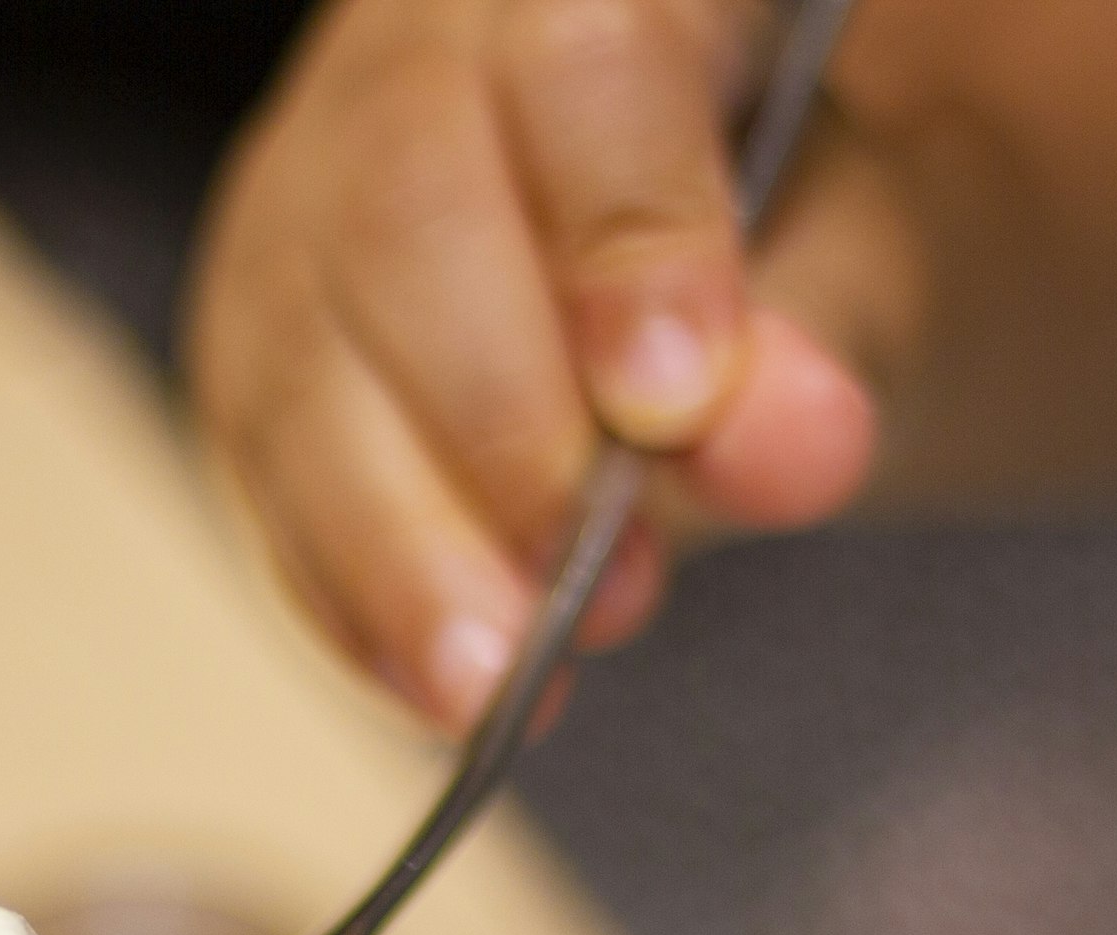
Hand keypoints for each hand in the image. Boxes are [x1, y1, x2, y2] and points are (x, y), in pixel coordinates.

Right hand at [188, 0, 877, 728]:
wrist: (708, 275)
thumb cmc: (791, 233)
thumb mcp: (857, 263)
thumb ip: (822, 341)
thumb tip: (779, 446)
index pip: (579, 55)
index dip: (621, 230)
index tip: (674, 404)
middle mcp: (416, 46)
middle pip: (402, 203)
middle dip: (496, 417)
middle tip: (596, 582)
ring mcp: (308, 184)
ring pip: (297, 347)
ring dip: (396, 545)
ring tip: (495, 681)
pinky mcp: (259, 331)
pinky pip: (264, 464)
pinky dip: (348, 594)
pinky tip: (432, 687)